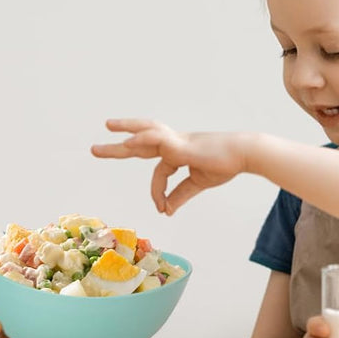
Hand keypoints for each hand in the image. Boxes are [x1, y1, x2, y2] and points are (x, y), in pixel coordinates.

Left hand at [91, 118, 247, 213]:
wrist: (243, 155)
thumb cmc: (224, 164)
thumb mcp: (198, 183)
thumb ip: (180, 194)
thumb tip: (166, 210)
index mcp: (177, 152)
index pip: (159, 171)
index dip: (158, 192)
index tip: (163, 208)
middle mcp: (173, 144)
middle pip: (140, 142)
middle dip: (117, 147)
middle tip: (95, 149)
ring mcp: (176, 141)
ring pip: (146, 131)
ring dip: (126, 128)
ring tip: (108, 127)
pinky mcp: (180, 144)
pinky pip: (157, 139)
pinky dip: (141, 139)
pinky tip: (129, 142)